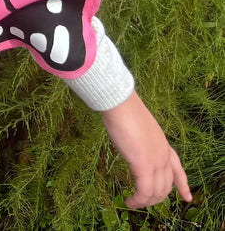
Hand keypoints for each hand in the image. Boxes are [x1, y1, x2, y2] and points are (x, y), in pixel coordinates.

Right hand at [100, 92, 191, 207]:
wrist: (121, 105)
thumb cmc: (125, 111)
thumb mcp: (139, 129)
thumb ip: (141, 140)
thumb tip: (133, 142)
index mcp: (164, 146)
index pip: (178, 170)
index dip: (183, 185)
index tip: (187, 197)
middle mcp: (164, 156)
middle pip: (166, 186)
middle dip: (156, 198)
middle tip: (143, 202)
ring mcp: (156, 161)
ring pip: (156, 191)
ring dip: (146, 201)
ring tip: (134, 204)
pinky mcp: (143, 165)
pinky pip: (144, 190)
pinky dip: (138, 200)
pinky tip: (129, 202)